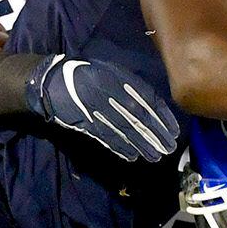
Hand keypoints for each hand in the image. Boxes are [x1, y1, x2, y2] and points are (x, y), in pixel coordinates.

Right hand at [27, 55, 180, 161]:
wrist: (53, 80)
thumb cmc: (86, 73)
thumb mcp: (111, 71)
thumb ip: (130, 85)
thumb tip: (152, 104)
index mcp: (118, 79)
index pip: (147, 100)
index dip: (162, 117)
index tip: (173, 131)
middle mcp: (110, 94)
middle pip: (139, 118)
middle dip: (156, 135)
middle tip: (168, 148)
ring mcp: (98, 109)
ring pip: (125, 130)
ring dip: (141, 145)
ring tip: (155, 156)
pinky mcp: (86, 122)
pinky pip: (107, 136)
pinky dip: (120, 147)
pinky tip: (132, 156)